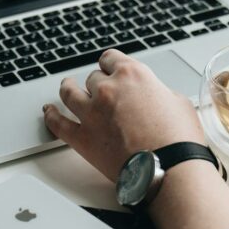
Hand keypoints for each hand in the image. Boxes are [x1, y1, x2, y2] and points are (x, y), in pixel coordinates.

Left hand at [42, 49, 204, 180]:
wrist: (170, 170)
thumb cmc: (179, 139)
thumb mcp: (179, 102)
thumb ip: (158, 93)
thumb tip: (154, 97)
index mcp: (132, 75)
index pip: (110, 59)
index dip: (109, 65)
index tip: (109, 69)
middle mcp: (108, 89)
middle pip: (93, 78)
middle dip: (97, 84)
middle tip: (100, 92)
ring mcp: (92, 114)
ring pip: (69, 93)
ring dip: (67, 89)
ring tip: (66, 88)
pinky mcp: (83, 138)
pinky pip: (58, 124)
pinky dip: (51, 116)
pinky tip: (49, 112)